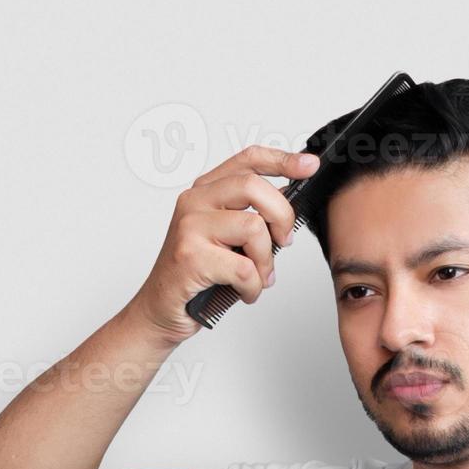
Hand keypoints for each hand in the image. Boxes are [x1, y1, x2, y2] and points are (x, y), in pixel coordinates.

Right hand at [124, 145, 318, 345]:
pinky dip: (253, 287)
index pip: (247, 160)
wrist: (160, 309)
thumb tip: (289, 205)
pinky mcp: (190, 257)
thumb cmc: (196, 275)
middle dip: (282, 217)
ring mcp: (189, 228)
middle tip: (284, 241)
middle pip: (254, 186)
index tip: (308, 166)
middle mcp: (193, 202)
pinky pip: (244, 268)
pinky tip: (245, 292)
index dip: (282, 159)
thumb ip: (251, 217)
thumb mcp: (226, 238)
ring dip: (266, 261)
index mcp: (204, 192)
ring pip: (253, 228)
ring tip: (257, 277)